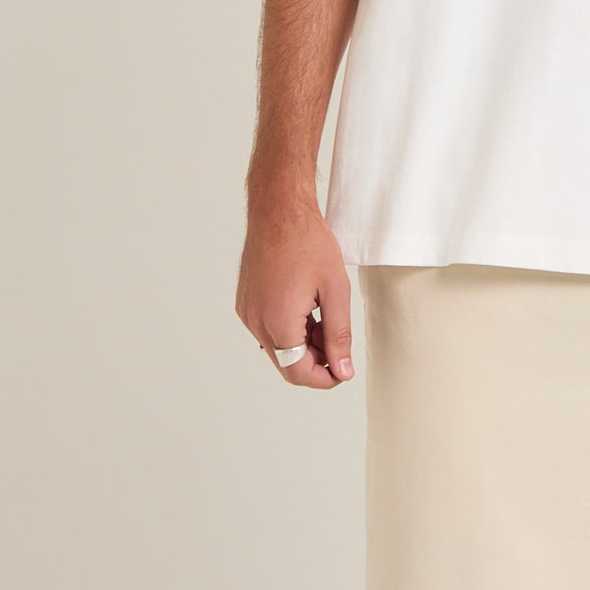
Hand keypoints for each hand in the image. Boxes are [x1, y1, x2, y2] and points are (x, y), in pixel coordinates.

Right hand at [235, 196, 354, 388]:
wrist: (279, 211)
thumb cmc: (309, 243)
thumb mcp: (336, 290)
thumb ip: (339, 335)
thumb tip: (342, 371)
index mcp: (278, 321)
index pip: (298, 373)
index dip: (325, 379)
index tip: (344, 371)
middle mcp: (256, 322)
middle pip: (287, 364)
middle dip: (316, 360)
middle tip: (339, 339)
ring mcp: (247, 312)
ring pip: (278, 347)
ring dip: (303, 344)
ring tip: (325, 315)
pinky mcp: (246, 302)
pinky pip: (267, 329)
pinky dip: (288, 329)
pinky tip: (307, 307)